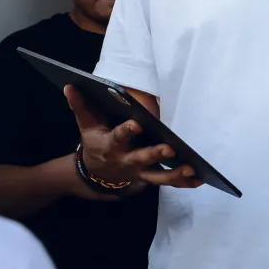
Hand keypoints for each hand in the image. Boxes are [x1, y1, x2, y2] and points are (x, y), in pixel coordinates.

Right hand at [65, 85, 201, 192]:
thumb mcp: (86, 125)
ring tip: (191, 170)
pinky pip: (167, 182)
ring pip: (158, 176)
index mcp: (110, 145)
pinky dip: (183, 182)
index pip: (118, 137)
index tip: (136, 124)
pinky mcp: (150, 177)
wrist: (96, 173)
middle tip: (170, 149)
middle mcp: (126, 160)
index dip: (127, 132)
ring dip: (175, 175)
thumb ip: (81, 106)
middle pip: (141, 158)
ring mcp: (139, 171)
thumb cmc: (96, 141)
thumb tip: (70, 86)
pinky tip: (198, 179)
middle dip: (155, 154)